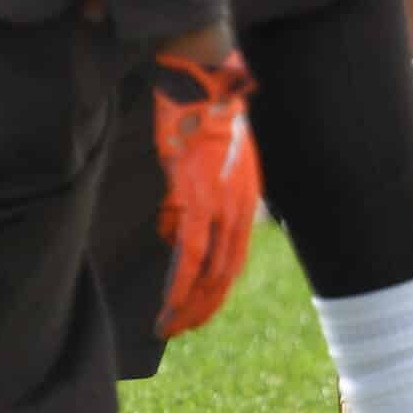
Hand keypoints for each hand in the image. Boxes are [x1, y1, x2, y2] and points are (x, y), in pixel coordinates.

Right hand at [150, 50, 260, 336]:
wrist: (204, 84)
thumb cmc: (202, 119)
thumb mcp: (215, 165)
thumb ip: (201, 202)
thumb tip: (175, 234)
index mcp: (245, 202)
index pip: (234, 262)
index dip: (215, 293)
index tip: (195, 313)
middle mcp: (239, 208)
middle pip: (225, 275)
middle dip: (201, 309)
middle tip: (177, 329)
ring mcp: (219, 205)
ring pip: (209, 271)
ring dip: (188, 304)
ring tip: (167, 324)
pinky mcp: (196, 197)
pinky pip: (190, 252)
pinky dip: (180, 282)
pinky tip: (168, 301)